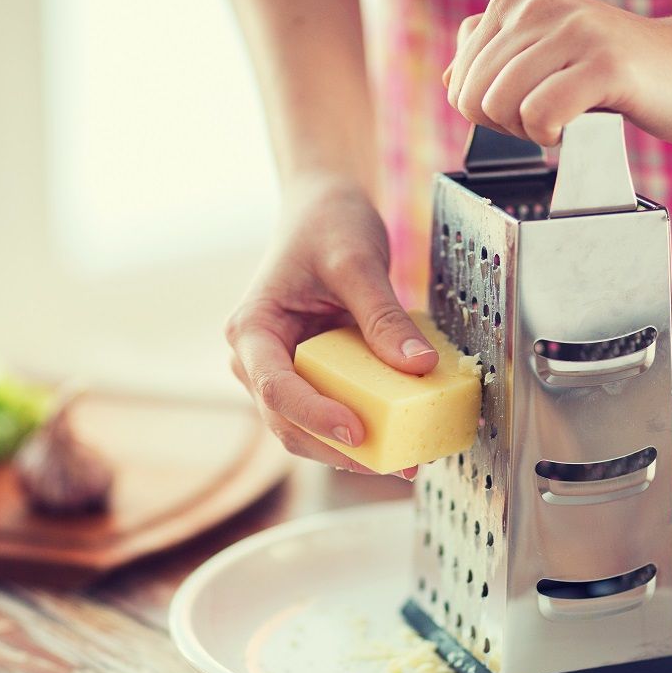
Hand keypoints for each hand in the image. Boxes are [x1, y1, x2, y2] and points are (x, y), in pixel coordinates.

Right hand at [225, 175, 436, 476]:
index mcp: (252, 330)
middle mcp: (258, 360)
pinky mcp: (312, 378)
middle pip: (290, 424)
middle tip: (400, 462)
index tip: (358, 432)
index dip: (315, 416)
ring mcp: (283, 373)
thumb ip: (384, 316)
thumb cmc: (327, 226)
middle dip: (341, 450)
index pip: (276, 388)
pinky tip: (405, 436)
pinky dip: (366, 429)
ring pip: (309, 430)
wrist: (324, 210)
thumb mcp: (358, 263)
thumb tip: (419, 367)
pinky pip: (333, 413)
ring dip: (355, 450)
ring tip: (410, 459)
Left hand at [444, 0, 671, 145]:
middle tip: (553, 117)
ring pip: (500, 106)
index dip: (491, 112)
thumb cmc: (620, 73)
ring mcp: (574, 31)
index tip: (534, 102)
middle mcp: (540, 5)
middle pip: (473, 97)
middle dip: (506, 126)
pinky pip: (540, 115)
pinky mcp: (605, 63)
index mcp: (518, 1)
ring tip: (569, 118)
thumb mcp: (547, 58)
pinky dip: (553, 136)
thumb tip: (449, 78)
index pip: (459, 81)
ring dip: (530, 132)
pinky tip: (579, 125)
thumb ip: (496, 59)